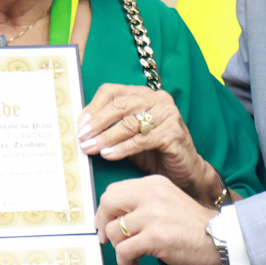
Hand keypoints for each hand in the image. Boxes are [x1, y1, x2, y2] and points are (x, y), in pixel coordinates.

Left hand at [79, 84, 219, 201]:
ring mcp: (168, 114)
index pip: (112, 91)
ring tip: (91, 148)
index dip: (93, 107)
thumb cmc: (154, 153)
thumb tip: (82, 130)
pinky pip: (141, 140)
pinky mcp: (174, 133)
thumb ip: (111, 127)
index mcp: (144, 94)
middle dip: (97, 122)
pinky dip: (122, 148)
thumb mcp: (129, 136)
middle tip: (82, 138)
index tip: (80, 125)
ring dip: (106, 137)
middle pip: (119, 105)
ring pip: (129, 123)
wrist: (185, 172)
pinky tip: (108, 155)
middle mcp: (157, 99)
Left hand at [93, 175, 221, 264]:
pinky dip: (124, 261)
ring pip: (114, 231)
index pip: (114, 190)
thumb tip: (114, 216)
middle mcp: (151, 195)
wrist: (220, 239)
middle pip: (108, 204)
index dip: (106, 210)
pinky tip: (134, 264)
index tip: (107, 223)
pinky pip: (123, 251)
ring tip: (131, 255)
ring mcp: (152, 216)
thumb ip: (143, 203)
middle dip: (103, 224)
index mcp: (153, 184)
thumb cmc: (193, 226)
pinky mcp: (155, 237)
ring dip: (118, 248)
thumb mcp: (167, 200)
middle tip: (109, 239)